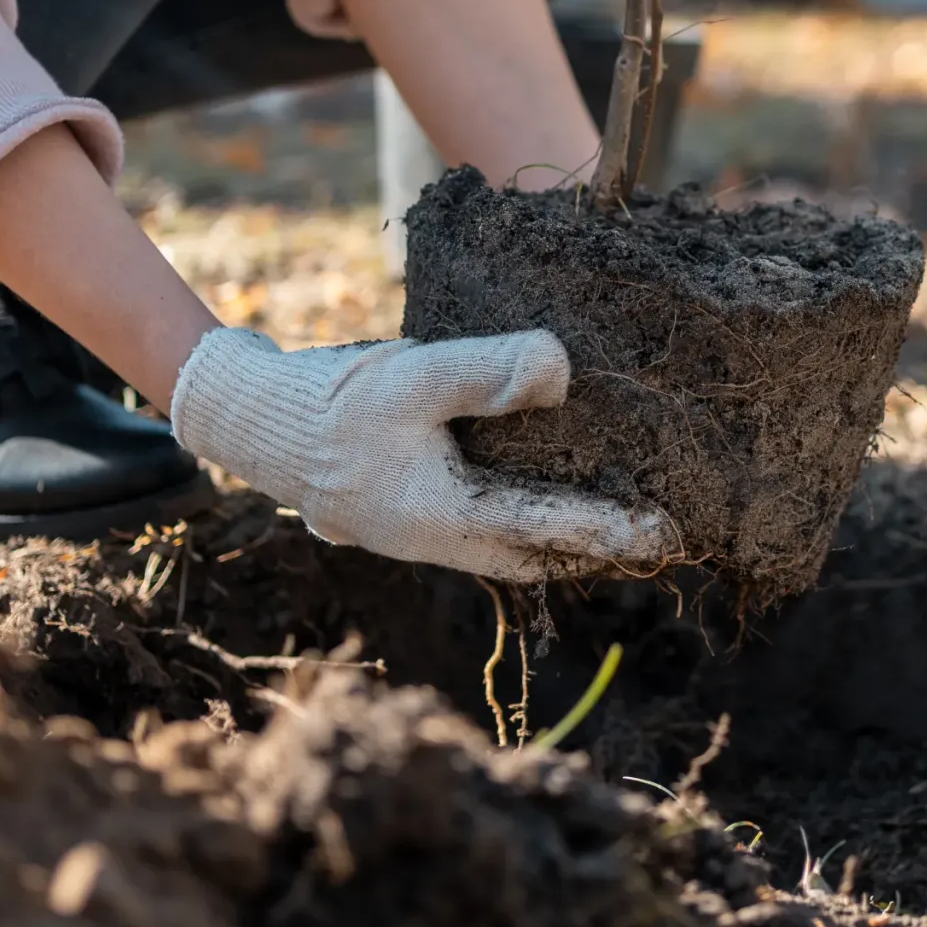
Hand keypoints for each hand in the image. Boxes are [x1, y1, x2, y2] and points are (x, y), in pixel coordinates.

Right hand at [168, 327, 674, 580]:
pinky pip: (496, 526)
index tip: (667, 532)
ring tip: (629, 519)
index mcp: (443, 518)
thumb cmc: (333, 403)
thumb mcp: (411, 375)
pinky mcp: (423, 511)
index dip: (611, 530)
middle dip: (602, 547)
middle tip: (667, 534)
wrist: (258, 422)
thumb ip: (486, 373)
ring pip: (519, 546)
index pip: (547, 530)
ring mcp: (431, 531)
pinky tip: (560, 487)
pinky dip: (536, 516)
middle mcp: (443, 539)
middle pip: (542, 553)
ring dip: (571, 536)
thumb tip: (563, 373)